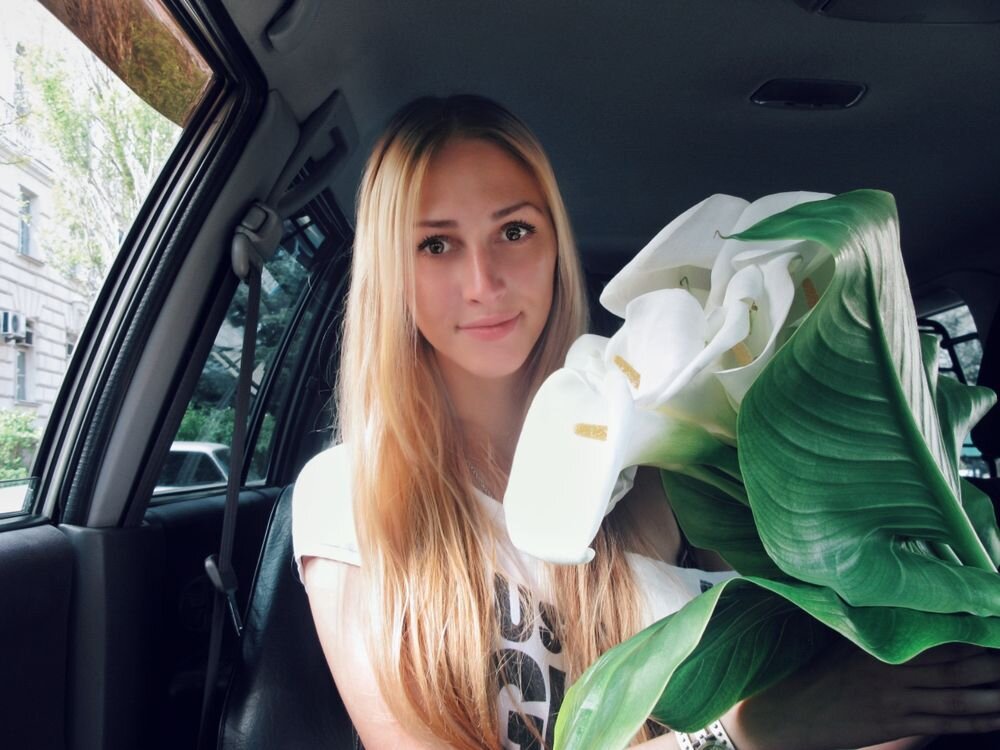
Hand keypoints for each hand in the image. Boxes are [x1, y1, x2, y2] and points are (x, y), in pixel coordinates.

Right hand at [727, 642, 999, 749]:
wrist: (786, 710)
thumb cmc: (811, 673)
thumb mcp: (839, 641)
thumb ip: (871, 628)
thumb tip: (898, 610)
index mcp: (880, 642)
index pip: (936, 631)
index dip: (972, 628)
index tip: (992, 621)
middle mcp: (893, 667)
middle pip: (958, 662)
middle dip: (993, 659)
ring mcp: (896, 697)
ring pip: (959, 695)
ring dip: (994, 692)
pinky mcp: (895, 723)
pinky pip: (945, 722)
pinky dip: (976, 720)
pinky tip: (996, 716)